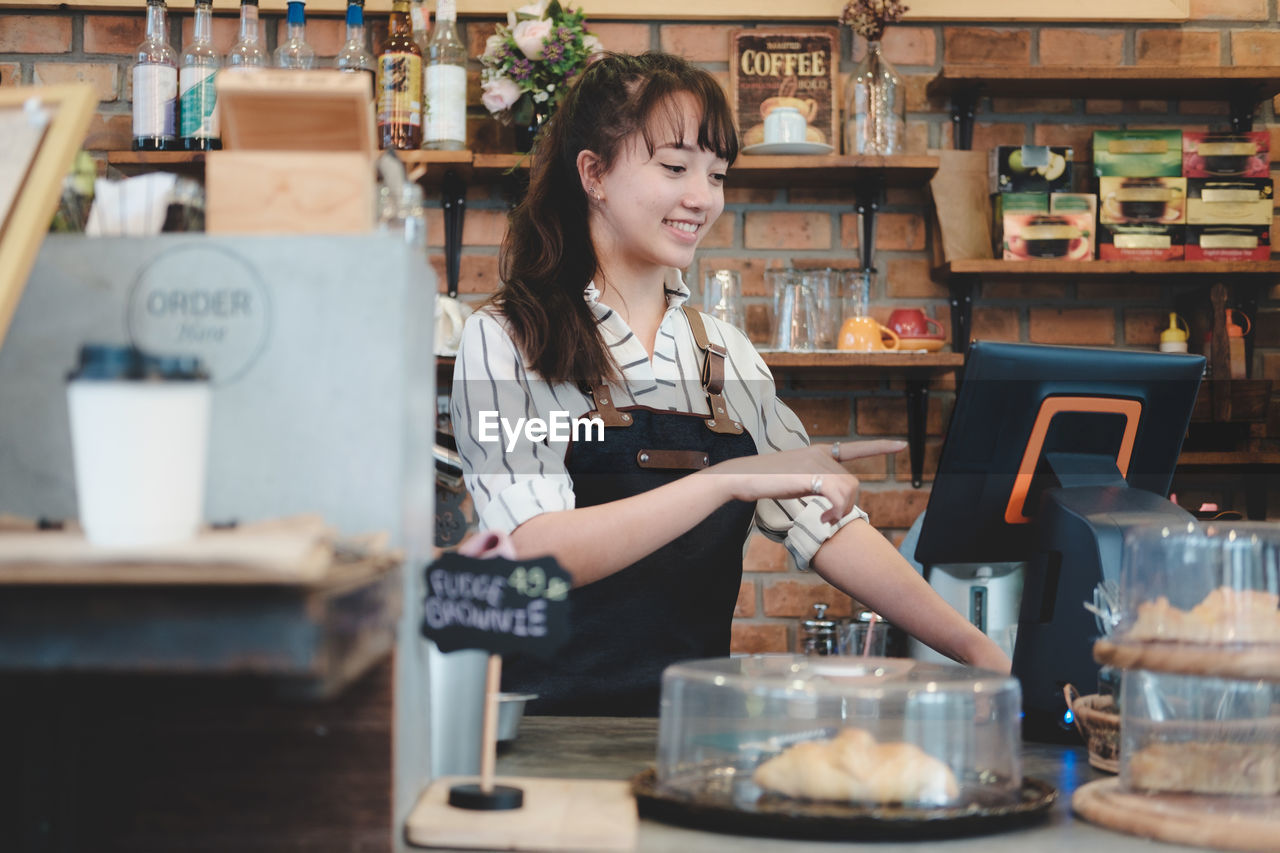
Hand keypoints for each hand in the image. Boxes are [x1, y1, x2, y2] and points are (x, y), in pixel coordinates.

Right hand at [711, 440, 906, 523]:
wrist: (740, 478)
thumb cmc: (762, 482)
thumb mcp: (793, 480)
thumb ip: (814, 482)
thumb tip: (829, 499)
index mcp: (818, 452)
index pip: (854, 448)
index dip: (879, 447)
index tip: (901, 444)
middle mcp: (820, 454)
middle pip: (852, 482)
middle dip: (847, 504)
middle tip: (829, 519)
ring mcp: (815, 462)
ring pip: (848, 489)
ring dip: (841, 510)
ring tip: (825, 520)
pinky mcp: (810, 475)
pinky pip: (838, 496)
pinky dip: (836, 511)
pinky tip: (825, 519)